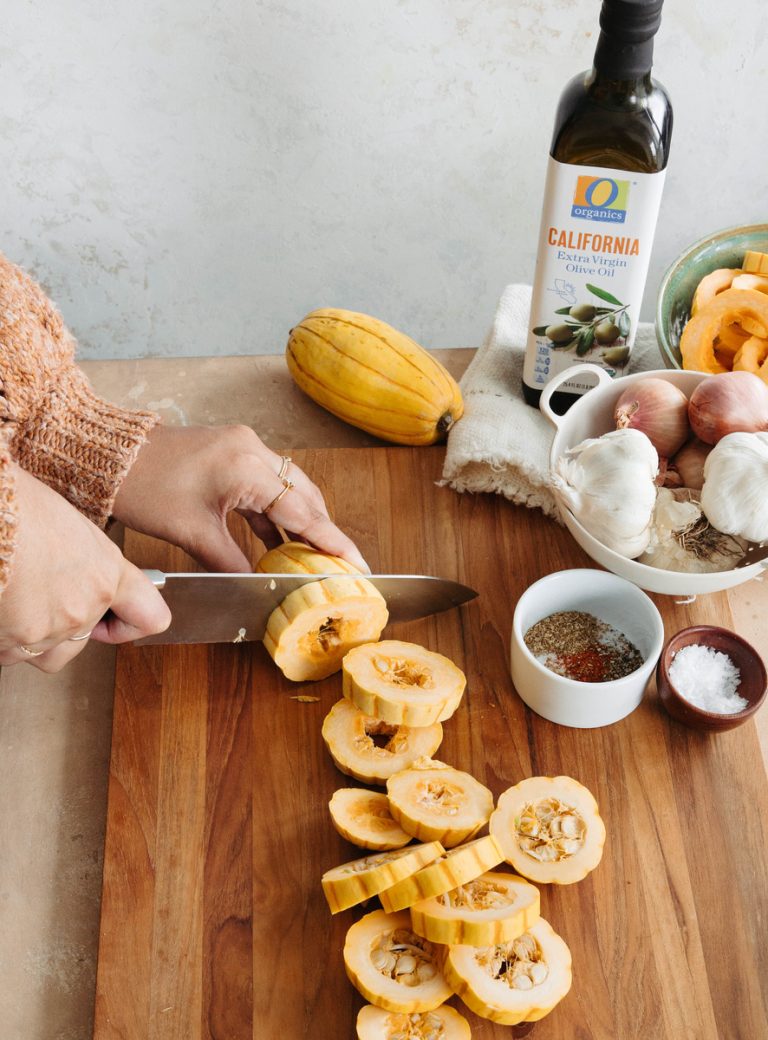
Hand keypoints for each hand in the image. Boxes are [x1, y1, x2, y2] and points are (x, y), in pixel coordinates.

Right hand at [0, 466, 170, 671]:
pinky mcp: (9, 643)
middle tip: (37, 597)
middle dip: (60, 628)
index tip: (110, 618)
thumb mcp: (66, 525)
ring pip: (40, 654)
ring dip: (26, 638)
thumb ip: (82, 559)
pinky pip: (6, 654)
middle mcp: (83, 608)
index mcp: (106, 573)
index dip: (127, 623)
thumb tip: (72, 566)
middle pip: (80, 642)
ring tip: (11, 600)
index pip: (149, 617)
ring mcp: (46, 630)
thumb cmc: (17, 506)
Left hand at [111, 424, 368, 572]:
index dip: (332, 541)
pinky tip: (278, 541)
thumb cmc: (143, 487)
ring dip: (300, 522)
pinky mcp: (232, 452)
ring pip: (288, 489)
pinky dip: (275, 513)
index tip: (357, 563)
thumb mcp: (191, 534)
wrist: (109, 455)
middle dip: (323, 531)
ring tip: (314, 557)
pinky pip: (267, 485)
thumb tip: (259, 585)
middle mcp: (253, 450)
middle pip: (305, 495)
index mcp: (246, 467)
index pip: (303, 510)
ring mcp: (244, 447)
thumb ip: (232, 561)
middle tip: (340, 565)